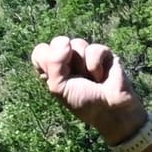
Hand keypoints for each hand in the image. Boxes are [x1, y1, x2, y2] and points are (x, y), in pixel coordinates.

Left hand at [30, 36, 147, 144]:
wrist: (111, 111)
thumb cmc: (84, 103)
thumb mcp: (59, 88)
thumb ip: (53, 63)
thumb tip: (66, 41)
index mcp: (54, 69)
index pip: (41, 51)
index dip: (46, 61)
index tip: (55, 77)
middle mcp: (69, 60)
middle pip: (57, 43)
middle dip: (65, 63)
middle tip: (76, 79)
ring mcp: (86, 55)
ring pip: (77, 43)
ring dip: (83, 66)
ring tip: (91, 79)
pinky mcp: (104, 53)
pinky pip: (94, 49)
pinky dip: (96, 66)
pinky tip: (102, 77)